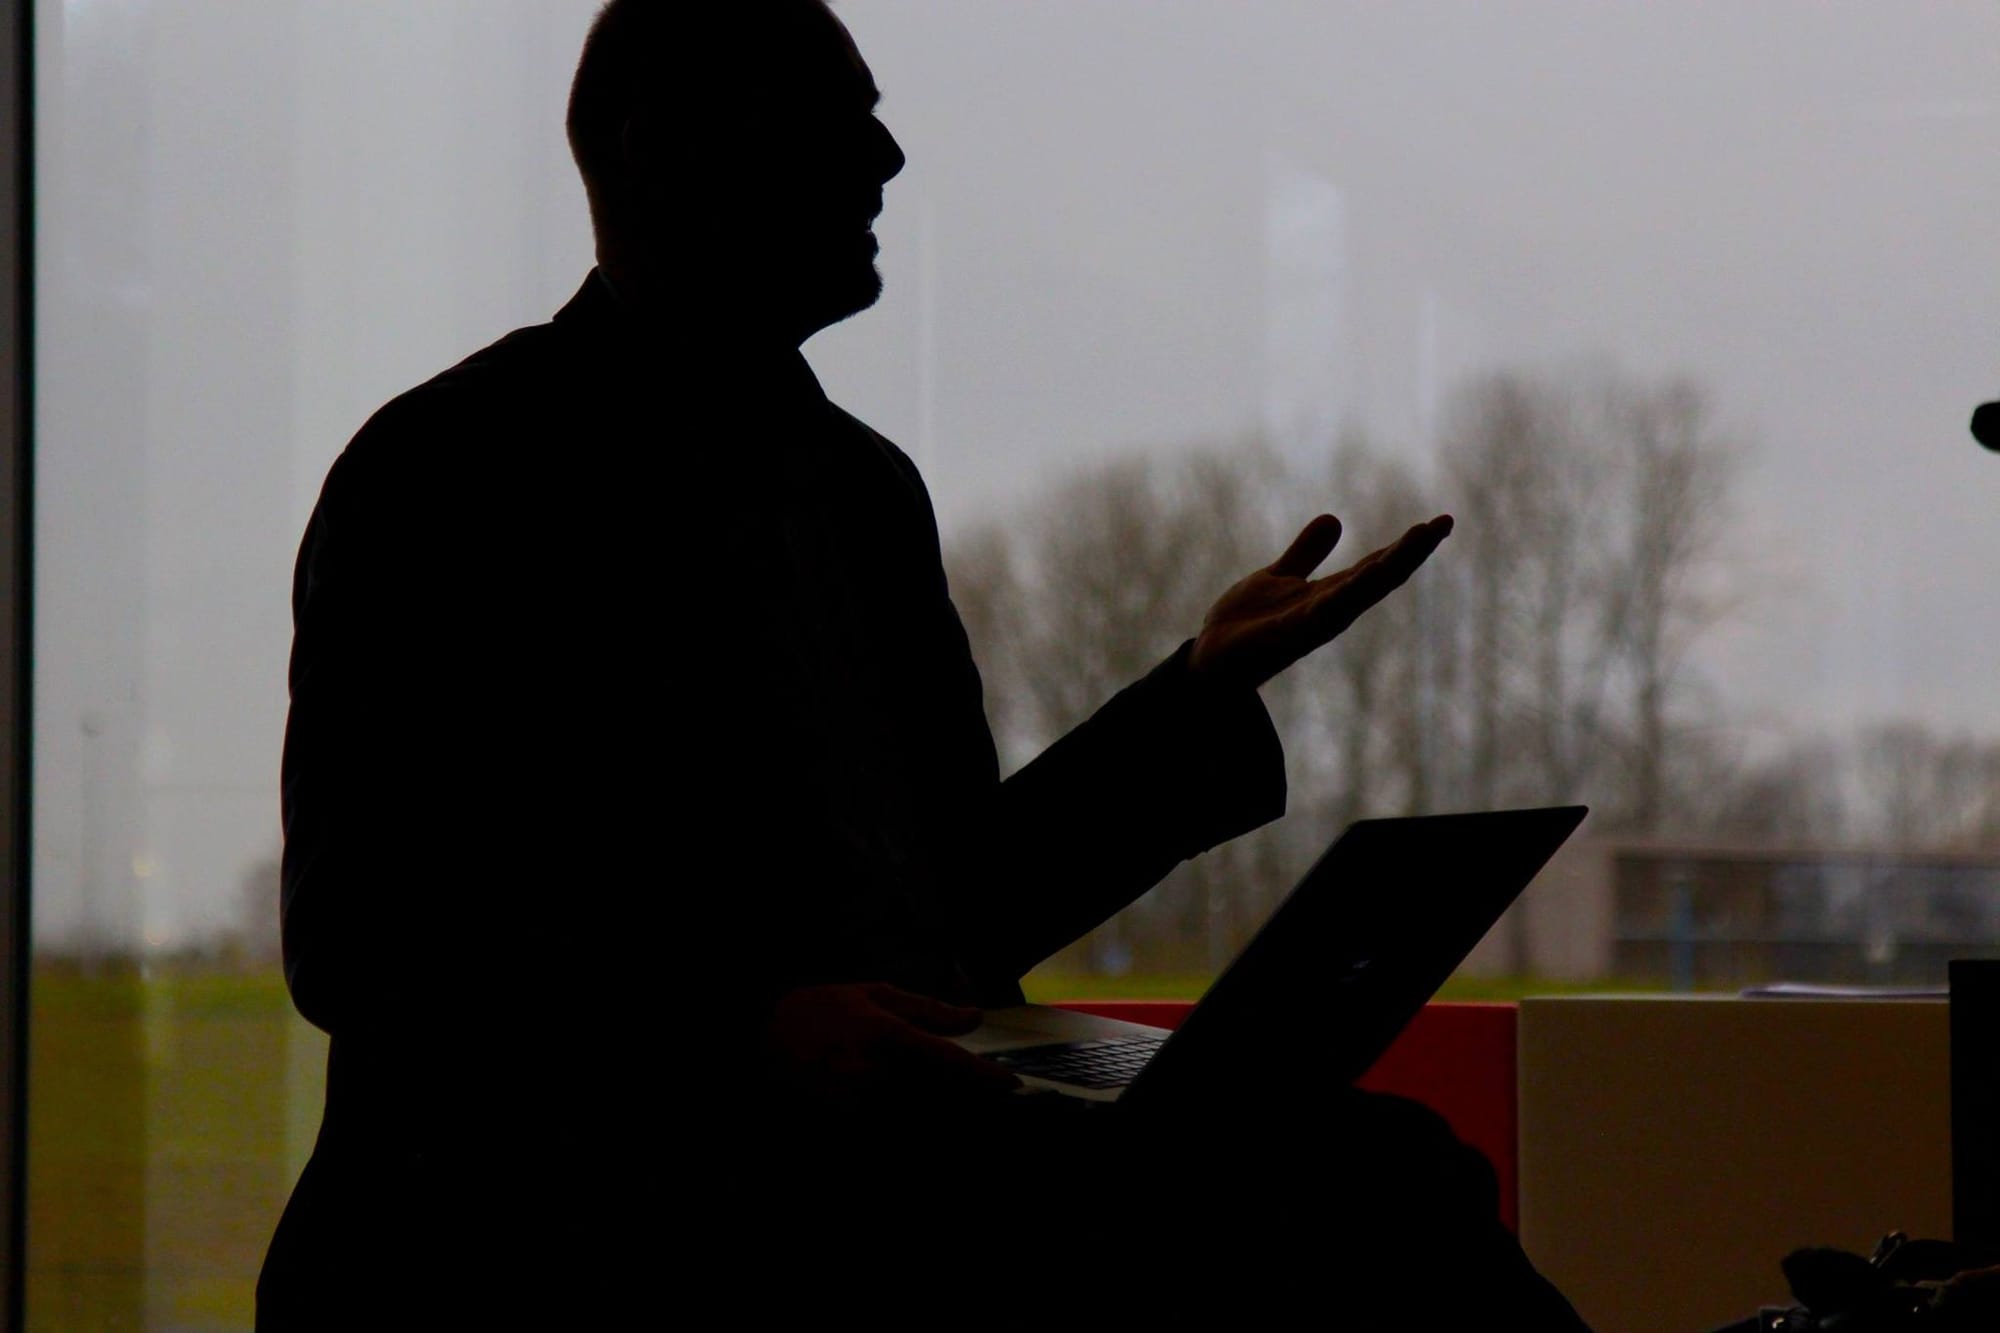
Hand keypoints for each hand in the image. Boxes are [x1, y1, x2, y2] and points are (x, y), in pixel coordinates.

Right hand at [760, 983, 1020, 1109]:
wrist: (765, 1035)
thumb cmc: (825, 1008)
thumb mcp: (876, 994)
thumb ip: (928, 1009)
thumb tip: (973, 1016)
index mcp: (886, 1034)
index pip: (946, 1060)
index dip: (982, 1076)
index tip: (1010, 1085)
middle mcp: (875, 1071)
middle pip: (939, 1097)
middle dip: (970, 1101)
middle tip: (993, 1101)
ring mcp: (859, 1101)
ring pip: (919, 1117)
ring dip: (947, 1116)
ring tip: (968, 1114)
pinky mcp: (847, 1121)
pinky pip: (892, 1129)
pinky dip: (915, 1127)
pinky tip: (930, 1120)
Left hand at [1189, 513, 1453, 688]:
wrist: (1210, 661)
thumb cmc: (1246, 625)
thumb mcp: (1278, 577)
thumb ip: (1306, 553)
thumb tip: (1334, 519)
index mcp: (1330, 595)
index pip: (1377, 567)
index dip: (1407, 546)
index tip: (1440, 523)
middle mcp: (1330, 610)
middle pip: (1380, 577)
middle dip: (1412, 552)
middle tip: (1443, 524)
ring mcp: (1313, 623)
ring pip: (1360, 592)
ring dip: (1392, 566)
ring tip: (1421, 537)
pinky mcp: (1288, 635)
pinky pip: (1323, 612)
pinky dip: (1346, 594)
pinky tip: (1368, 574)